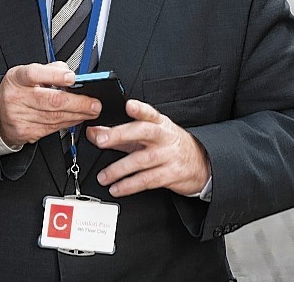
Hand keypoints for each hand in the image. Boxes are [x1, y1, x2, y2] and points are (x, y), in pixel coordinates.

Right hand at [0, 62, 101, 146]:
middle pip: (51, 100)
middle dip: (77, 103)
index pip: (35, 74)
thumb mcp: (28, 73)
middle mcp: (16, 97)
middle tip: (94, 103)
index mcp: (17, 78)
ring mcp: (19, 116)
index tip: (72, 78)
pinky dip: (68, 123)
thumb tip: (71, 74)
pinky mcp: (25, 132)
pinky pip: (52, 128)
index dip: (55, 76)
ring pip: (55, 117)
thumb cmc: (18, 89)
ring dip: (77, 115)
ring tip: (91, 111)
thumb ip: (50, 70)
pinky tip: (77, 118)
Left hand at [86, 99, 209, 197]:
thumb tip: (93, 132)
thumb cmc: (168, 145)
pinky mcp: (171, 174)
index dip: (140, 109)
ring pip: (142, 160)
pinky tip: (117, 188)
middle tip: (100, 140)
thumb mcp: (146, 135)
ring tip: (103, 176)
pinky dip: (130, 185)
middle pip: (143, 132)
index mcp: (159, 123)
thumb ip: (119, 134)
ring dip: (119, 169)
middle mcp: (164, 137)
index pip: (149, 113)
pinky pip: (148, 180)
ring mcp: (169, 155)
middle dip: (119, 135)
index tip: (129, 105)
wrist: (200, 163)